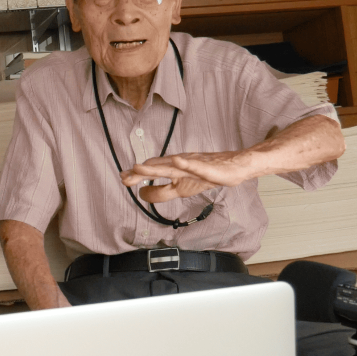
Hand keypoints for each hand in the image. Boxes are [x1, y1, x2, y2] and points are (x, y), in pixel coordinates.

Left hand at [120, 151, 251, 203]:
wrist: (234, 167)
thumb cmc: (208, 175)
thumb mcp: (183, 187)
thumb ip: (164, 190)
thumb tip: (144, 194)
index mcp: (174, 172)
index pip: (152, 175)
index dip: (138, 178)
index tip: (123, 179)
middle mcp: (180, 167)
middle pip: (156, 170)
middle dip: (140, 174)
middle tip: (124, 177)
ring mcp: (193, 166)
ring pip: (171, 166)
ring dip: (155, 167)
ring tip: (139, 167)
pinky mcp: (206, 167)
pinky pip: (195, 166)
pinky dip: (185, 163)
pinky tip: (177, 161)